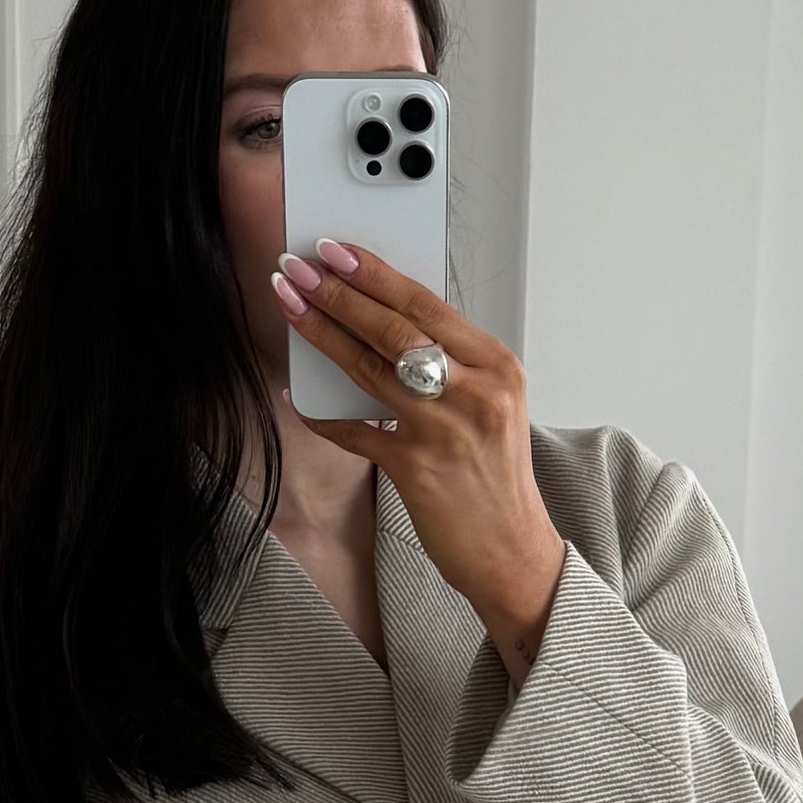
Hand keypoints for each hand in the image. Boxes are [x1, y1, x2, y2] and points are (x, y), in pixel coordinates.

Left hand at [271, 240, 568, 684]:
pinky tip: (293, 393)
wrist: (514, 553)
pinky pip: (354, 431)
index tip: (337, 249)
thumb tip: (381, 326)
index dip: (375, 272)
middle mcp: (476, 393)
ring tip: (289, 304)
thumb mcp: (490, 408)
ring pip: (371, 367)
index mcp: (497, 367)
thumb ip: (449, 366)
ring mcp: (445, 431)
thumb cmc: (495, 479)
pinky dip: (320, 413)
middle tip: (297, 266)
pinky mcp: (416, 470)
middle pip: (395, 327)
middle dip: (339, 291)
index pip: (427, 305)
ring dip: (322, 331)